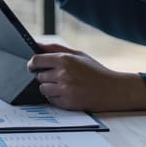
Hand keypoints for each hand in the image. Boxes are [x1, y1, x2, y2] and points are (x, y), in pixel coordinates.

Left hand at [27, 43, 145, 111]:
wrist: (113, 90)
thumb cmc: (95, 71)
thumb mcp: (78, 55)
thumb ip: (56, 48)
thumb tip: (36, 44)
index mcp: (65, 59)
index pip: (36, 60)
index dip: (32, 64)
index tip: (32, 66)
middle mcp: (63, 74)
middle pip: (38, 76)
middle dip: (45, 76)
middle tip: (59, 77)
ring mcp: (65, 90)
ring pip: (43, 89)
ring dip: (49, 88)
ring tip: (64, 85)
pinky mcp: (67, 103)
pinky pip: (51, 100)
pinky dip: (56, 98)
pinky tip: (68, 93)